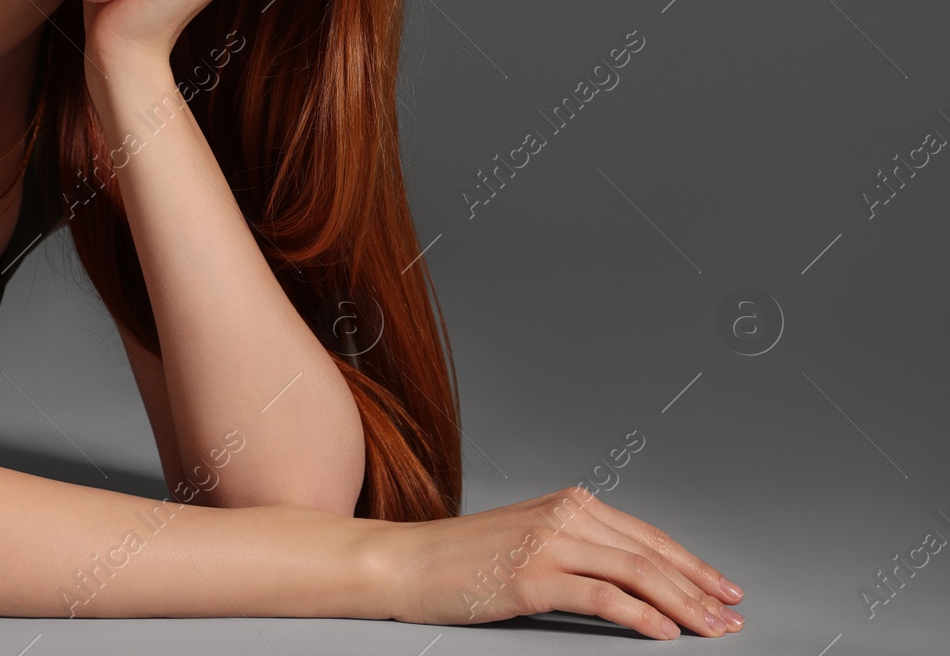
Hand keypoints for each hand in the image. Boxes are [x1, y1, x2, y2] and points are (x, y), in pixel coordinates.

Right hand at [375, 485, 745, 638]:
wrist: (405, 562)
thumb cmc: (460, 560)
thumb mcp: (526, 541)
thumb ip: (573, 548)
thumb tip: (628, 581)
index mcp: (567, 504)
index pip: (646, 536)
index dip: (690, 565)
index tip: (722, 589)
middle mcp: (563, 515)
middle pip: (649, 554)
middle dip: (698, 589)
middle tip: (732, 616)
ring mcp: (547, 543)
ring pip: (635, 573)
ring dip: (683, 605)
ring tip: (712, 628)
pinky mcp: (531, 576)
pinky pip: (601, 597)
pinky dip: (640, 616)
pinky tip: (663, 633)